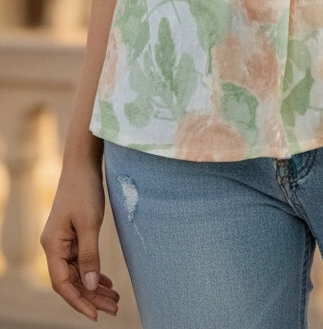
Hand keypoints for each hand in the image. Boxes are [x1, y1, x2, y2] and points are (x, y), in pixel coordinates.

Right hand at [41, 161, 118, 320]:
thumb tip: (91, 286)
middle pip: (71, 281)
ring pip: (78, 272)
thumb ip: (90, 255)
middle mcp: (54, 246)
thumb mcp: (90, 223)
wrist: (83, 163)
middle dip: (91, 297)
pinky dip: (93, 272)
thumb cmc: (84, 190)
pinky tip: (106, 282)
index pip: (63, 284)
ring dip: (94, 287)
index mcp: (53, 245)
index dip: (79, 301)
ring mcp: (63, 240)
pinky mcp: (73, 234)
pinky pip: (81, 261)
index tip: (97, 315)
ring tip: (114, 300)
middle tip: (114, 309)